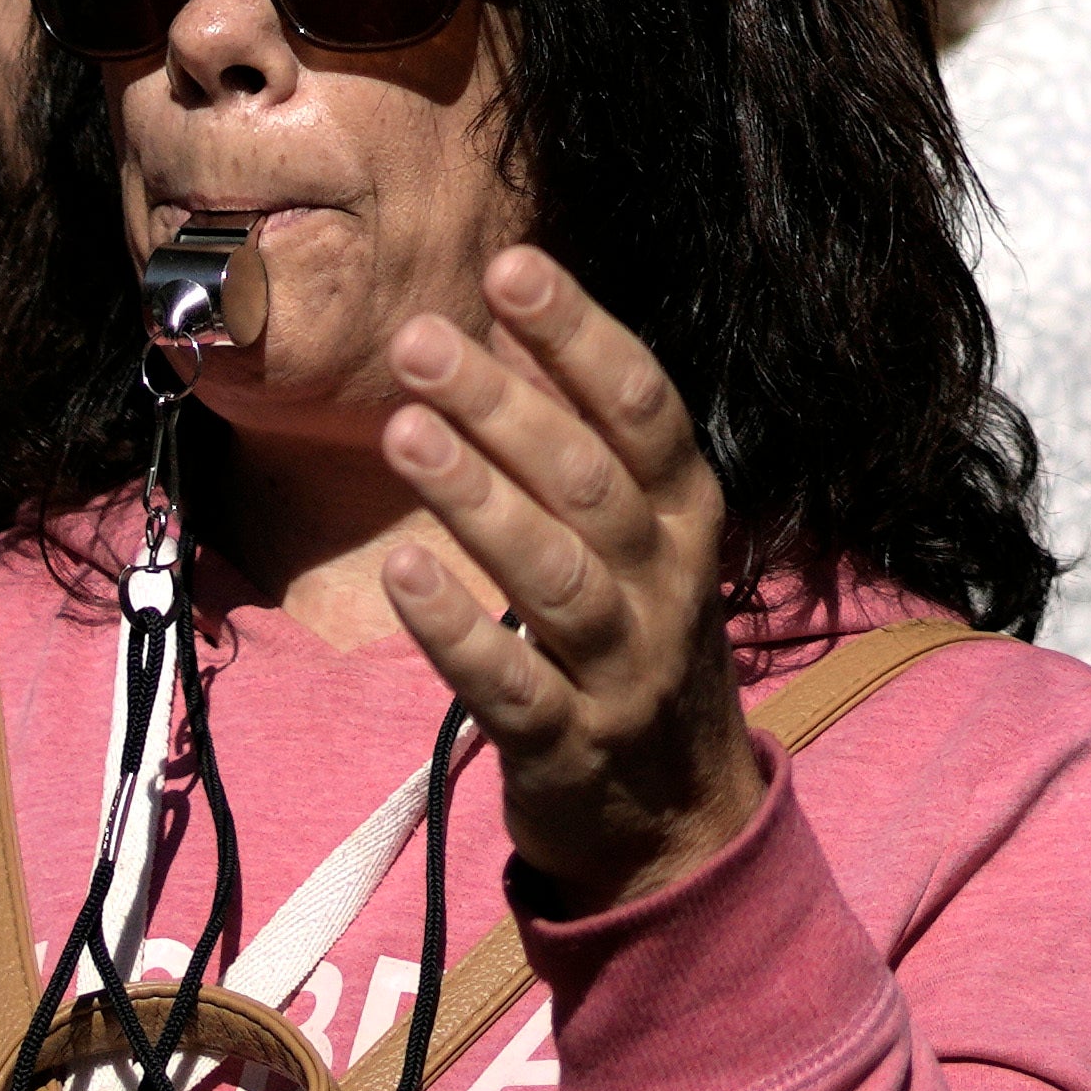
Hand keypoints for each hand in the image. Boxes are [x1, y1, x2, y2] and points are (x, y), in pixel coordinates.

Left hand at [366, 247, 768, 919]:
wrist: (680, 822)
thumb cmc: (638, 641)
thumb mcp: (646, 539)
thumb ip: (589, 444)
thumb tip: (515, 324)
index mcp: (688, 516)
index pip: (643, 407)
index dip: (578, 334)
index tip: (510, 268)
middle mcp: (668, 585)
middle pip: (588, 480)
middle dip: (503, 404)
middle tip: (418, 341)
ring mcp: (624, 670)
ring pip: (555, 574)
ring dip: (477, 499)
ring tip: (402, 430)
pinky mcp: (568, 747)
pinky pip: (511, 684)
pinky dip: (459, 628)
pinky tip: (406, 572)